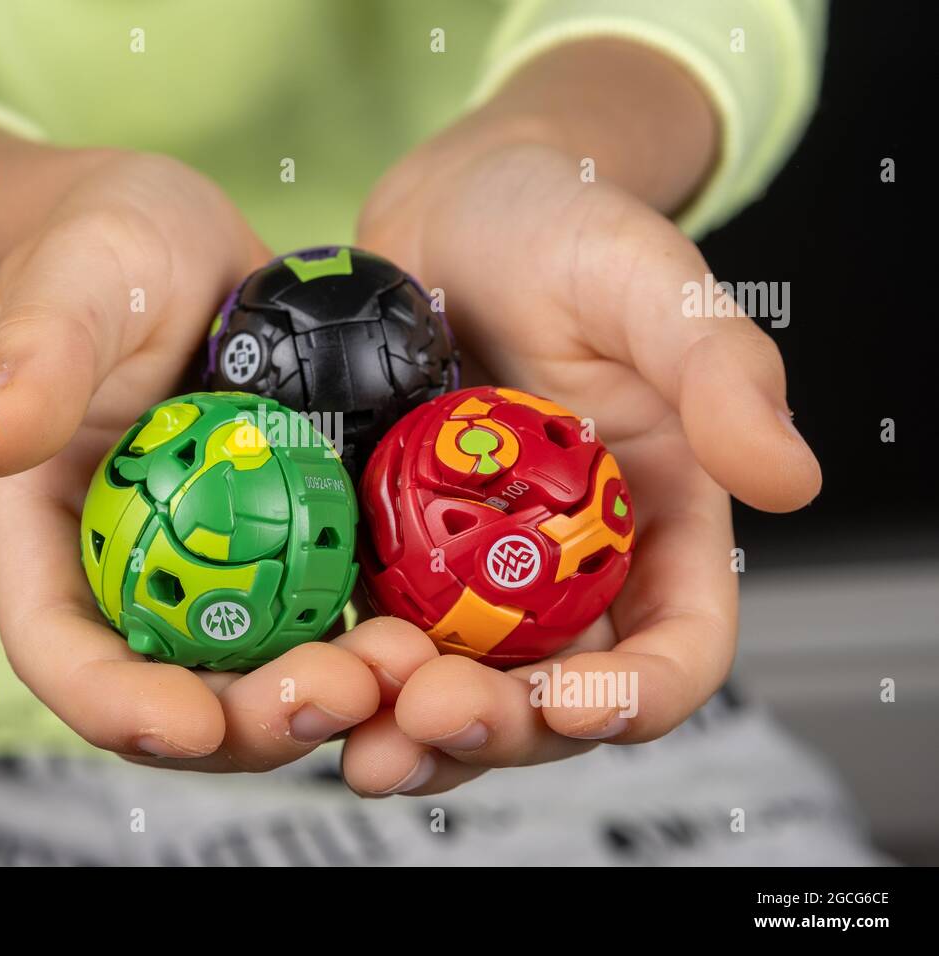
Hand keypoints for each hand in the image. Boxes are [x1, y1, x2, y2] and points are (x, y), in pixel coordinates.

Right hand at [0, 147, 435, 768]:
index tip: (193, 726)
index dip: (119, 707)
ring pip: (268, 665)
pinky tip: (439, 627)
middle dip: (256, 721)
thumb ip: (32, 360)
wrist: (181, 240)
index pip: (64, 651)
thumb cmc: (102, 249)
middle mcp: (133, 570)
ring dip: (337, 691)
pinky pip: (331, 603)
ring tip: (407, 670)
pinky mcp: (289, 535)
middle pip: (180, 684)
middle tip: (344, 697)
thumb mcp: (69, 285)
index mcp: (53, 535)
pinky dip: (380, 630)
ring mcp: (216, 562)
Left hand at [337, 45, 820, 795]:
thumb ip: (720, 371)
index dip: (635, 698)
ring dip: (409, 728)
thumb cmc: (561, 228)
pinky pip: (370, 631)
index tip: (571, 702)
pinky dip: (343, 670)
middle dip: (496, 728)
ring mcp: (472, 568)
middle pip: (550, 697)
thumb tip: (794, 479)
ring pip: (454, 686)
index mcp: (655, 526)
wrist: (450, 208)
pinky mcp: (390, 550)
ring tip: (356, 737)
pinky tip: (300, 680)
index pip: (674, 650)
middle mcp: (567, 567)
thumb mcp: (647, 282)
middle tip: (426, 717)